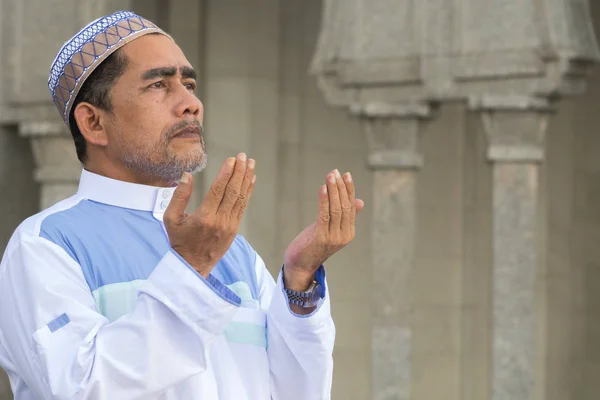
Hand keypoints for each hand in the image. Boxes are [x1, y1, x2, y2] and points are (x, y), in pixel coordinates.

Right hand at [163, 153, 255, 276]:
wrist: (193, 265)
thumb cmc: (179, 241)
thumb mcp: (171, 219)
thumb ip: (178, 196)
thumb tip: (186, 175)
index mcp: (204, 217)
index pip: (218, 190)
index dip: (226, 173)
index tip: (231, 160)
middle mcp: (219, 221)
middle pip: (232, 191)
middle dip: (239, 172)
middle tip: (242, 156)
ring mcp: (229, 225)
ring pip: (240, 198)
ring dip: (246, 179)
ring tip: (250, 163)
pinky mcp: (234, 229)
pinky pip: (242, 207)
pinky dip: (247, 192)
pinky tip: (250, 180)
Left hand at [283, 169, 364, 290]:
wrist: (300, 265)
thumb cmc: (313, 245)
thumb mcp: (330, 229)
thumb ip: (344, 217)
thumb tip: (360, 202)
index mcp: (348, 232)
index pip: (351, 207)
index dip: (349, 190)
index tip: (346, 175)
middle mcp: (344, 235)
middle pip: (345, 206)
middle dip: (340, 187)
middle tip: (335, 172)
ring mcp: (333, 237)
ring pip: (336, 209)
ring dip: (333, 190)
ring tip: (330, 176)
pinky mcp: (320, 237)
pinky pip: (324, 215)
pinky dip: (324, 200)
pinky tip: (323, 188)